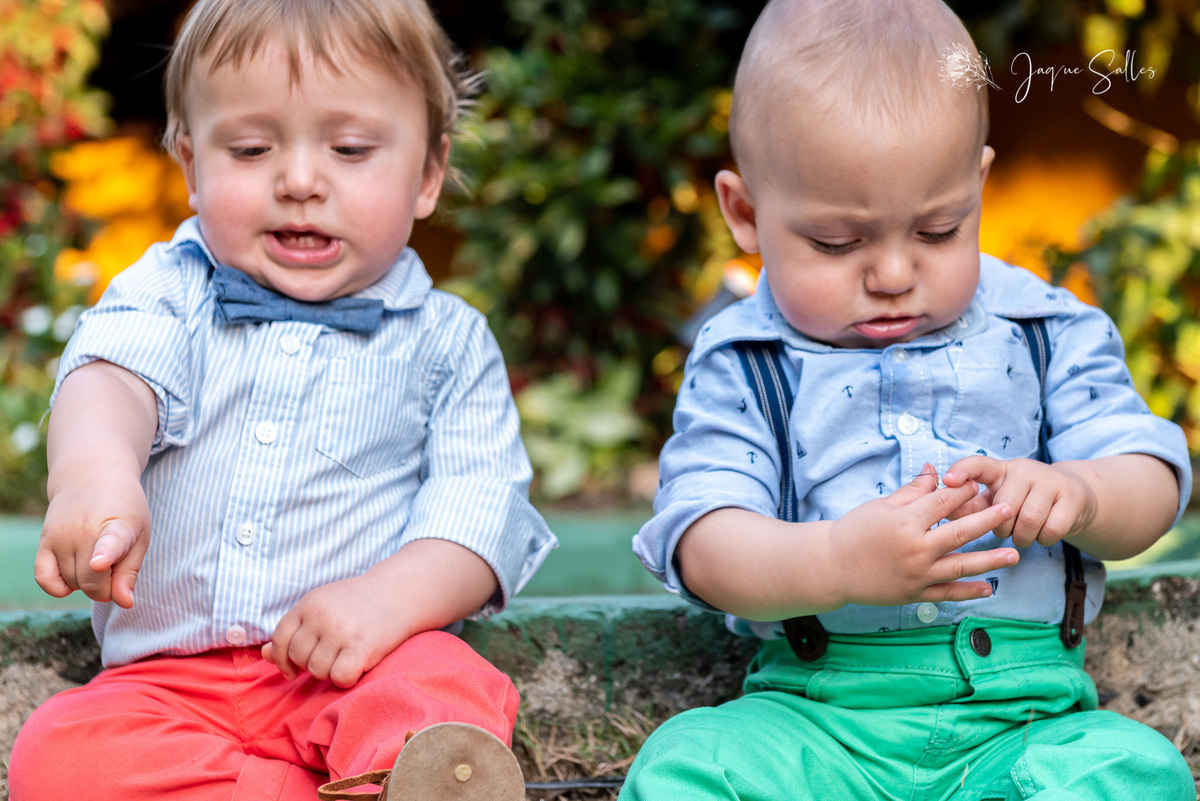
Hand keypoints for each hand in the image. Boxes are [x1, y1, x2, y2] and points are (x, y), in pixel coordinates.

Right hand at [35, 472, 150, 608]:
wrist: (92, 475)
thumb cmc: (123, 510)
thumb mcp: (140, 535)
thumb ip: (131, 571)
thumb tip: (123, 603)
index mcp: (118, 525)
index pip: (110, 543)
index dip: (104, 555)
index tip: (98, 564)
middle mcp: (84, 530)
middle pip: (91, 583)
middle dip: (106, 589)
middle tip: (116, 570)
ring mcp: (60, 536)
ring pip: (71, 584)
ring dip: (87, 584)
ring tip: (99, 559)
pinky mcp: (44, 540)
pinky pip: (44, 579)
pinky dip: (59, 587)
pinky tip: (75, 577)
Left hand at [263, 572, 409, 688]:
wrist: (399, 593)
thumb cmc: (357, 603)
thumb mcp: (322, 607)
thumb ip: (294, 629)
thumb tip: (264, 654)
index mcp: (309, 603)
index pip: (280, 638)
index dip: (282, 658)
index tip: (293, 668)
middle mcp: (322, 616)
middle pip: (299, 658)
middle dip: (312, 664)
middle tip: (332, 656)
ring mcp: (341, 631)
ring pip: (318, 670)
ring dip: (331, 671)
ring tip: (347, 656)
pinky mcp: (361, 647)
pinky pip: (339, 677)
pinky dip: (346, 678)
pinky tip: (357, 666)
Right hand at [829, 464, 1016, 606]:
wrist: (832, 565)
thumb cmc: (854, 531)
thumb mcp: (881, 505)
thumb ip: (912, 491)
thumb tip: (935, 471)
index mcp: (906, 522)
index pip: (943, 503)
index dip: (963, 492)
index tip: (979, 486)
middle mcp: (915, 549)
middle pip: (960, 533)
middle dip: (987, 520)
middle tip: (1008, 510)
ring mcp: (917, 574)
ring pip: (961, 566)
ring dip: (990, 560)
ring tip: (1013, 554)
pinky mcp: (914, 593)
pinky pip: (947, 593)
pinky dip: (969, 591)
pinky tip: (989, 587)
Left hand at [943, 456, 1096, 548]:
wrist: (1072, 497)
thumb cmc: (1023, 500)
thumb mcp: (996, 498)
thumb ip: (972, 505)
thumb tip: (945, 512)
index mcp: (1001, 470)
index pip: (978, 464)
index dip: (962, 470)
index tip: (948, 480)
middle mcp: (1025, 470)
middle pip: (1004, 506)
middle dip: (1001, 528)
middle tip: (1006, 531)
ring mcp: (1051, 481)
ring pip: (1029, 520)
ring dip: (1022, 537)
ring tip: (1022, 536)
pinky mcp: (1072, 498)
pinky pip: (1052, 529)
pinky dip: (1044, 539)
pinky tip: (1042, 535)